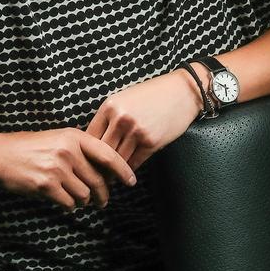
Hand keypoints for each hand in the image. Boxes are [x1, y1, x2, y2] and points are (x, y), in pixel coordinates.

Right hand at [0, 128, 135, 209]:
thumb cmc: (30, 147)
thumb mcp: (58, 138)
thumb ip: (82, 150)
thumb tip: (106, 171)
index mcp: (75, 137)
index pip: (109, 156)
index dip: (123, 171)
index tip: (131, 182)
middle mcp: (68, 151)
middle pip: (99, 180)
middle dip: (103, 194)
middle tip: (104, 202)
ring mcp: (57, 168)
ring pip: (85, 194)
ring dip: (84, 201)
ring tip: (80, 201)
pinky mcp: (45, 185)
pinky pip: (69, 203)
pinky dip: (70, 206)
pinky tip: (66, 203)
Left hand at [86, 69, 202, 170]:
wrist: (183, 91)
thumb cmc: (153, 94)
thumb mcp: (125, 99)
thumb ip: (109, 117)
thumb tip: (94, 142)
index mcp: (110, 107)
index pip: (89, 137)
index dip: (86, 152)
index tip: (86, 161)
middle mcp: (121, 119)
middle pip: (101, 151)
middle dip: (97, 165)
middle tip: (94, 176)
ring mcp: (136, 132)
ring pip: (117, 160)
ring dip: (112, 171)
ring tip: (108, 178)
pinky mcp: (152, 142)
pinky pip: (133, 163)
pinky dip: (128, 170)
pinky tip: (126, 174)